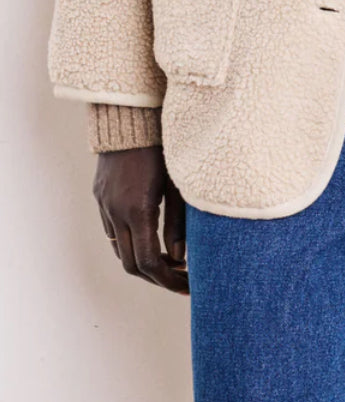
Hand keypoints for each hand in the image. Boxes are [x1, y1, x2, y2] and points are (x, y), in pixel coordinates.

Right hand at [92, 146, 188, 292]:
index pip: (150, 262)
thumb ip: (178, 223)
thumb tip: (180, 257)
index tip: (188, 284)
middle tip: (181, 278)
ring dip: (142, 262)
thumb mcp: (177, 185)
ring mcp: (104, 205)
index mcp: (138, 210)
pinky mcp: (100, 197)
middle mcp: (116, 212)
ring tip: (170, 261)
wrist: (130, 117)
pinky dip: (129, 244)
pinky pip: (111, 232)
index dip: (169, 279)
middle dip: (157, 277)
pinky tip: (150, 239)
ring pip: (119, 250)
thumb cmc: (162, 147)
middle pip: (131, 264)